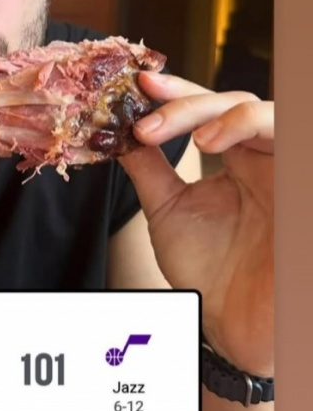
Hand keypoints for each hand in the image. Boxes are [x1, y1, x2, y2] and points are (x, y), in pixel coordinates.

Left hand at [119, 71, 272, 376]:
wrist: (232, 325)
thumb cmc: (209, 271)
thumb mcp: (167, 208)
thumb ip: (147, 165)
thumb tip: (116, 128)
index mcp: (237, 157)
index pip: (210, 108)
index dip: (177, 92)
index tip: (137, 85)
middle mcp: (265, 157)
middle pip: (236, 101)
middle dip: (189, 102)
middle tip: (147, 117)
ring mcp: (287, 170)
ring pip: (270, 112)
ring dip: (226, 112)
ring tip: (191, 135)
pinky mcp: (299, 188)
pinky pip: (292, 139)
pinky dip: (251, 126)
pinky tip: (214, 142)